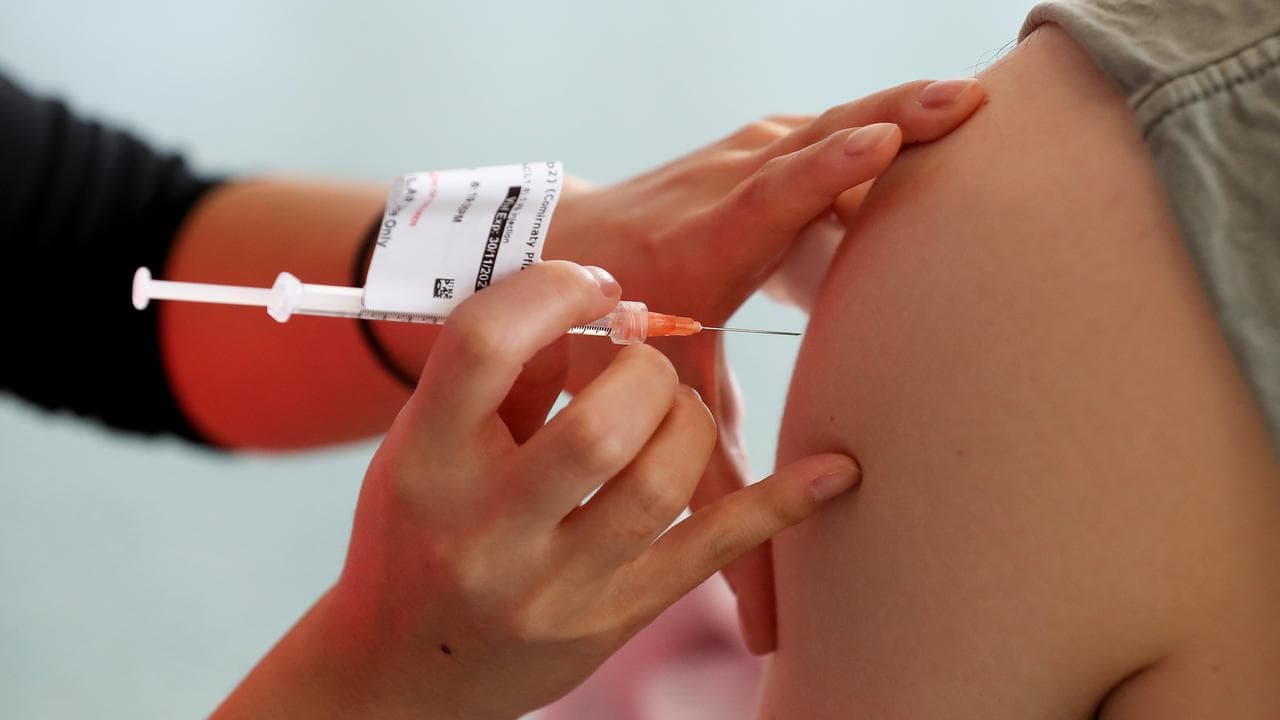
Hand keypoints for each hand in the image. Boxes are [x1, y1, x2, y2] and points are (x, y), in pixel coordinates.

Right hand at [212, 262, 861, 718]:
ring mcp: (555, 586)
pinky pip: (711, 551)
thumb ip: (502, 378)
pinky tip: (835, 471)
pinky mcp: (615, 618)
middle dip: (643, 367)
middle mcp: (486, 530)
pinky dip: (781, 506)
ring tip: (671, 409)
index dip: (554, 291)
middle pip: (600, 423)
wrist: (401, 667)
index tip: (597, 288)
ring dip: (686, 419)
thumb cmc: (414, 531)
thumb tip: (594, 308)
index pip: (485, 344)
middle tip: (644, 360)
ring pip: (662, 481)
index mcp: (424, 462)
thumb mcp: (422, 446)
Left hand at [546, 78, 985, 651]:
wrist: (554, 260)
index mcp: (702, 254)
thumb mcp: (665, 432)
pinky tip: (930, 116)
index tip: (880, 143)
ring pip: (818, 127)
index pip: (767, 204)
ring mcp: (732, 162)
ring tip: (972, 98)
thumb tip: (766, 634)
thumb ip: (720, 517)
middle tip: (971, 102)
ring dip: (894, 108)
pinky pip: (819, 132)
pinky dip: (871, 125)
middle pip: (809, 145)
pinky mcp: (751, 153)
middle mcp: (716, 195)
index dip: (823, 174)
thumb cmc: (604, 349)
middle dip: (890, 118)